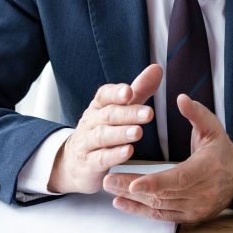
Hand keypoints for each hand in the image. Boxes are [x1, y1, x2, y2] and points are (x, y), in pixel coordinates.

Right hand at [49, 64, 162, 193]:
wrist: (74, 163)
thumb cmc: (103, 131)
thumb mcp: (120, 110)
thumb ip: (139, 91)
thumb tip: (158, 68)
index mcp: (98, 106)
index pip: (104, 95)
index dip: (116, 93)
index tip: (129, 91)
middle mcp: (91, 122)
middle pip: (108, 115)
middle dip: (128, 114)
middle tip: (148, 113)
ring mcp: (87, 143)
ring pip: (102, 136)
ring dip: (121, 133)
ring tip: (138, 132)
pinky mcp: (88, 164)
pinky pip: (100, 159)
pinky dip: (113, 155)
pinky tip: (128, 152)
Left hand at [102, 94, 232, 222]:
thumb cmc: (222, 151)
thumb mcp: (212, 128)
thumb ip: (196, 113)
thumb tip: (181, 98)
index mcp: (207, 169)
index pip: (178, 179)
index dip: (154, 183)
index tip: (133, 184)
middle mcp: (202, 193)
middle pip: (163, 194)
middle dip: (132, 189)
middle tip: (108, 180)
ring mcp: (195, 208)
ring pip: (159, 206)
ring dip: (133, 200)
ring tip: (110, 188)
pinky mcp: (189, 217)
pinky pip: (162, 216)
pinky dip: (140, 211)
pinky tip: (122, 203)